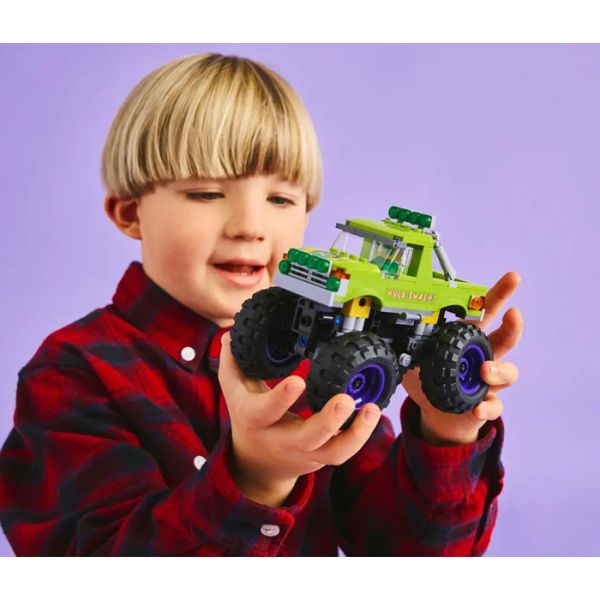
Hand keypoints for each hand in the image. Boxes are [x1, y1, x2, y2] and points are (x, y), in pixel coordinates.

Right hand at [218, 332, 381, 505]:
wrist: (257, 464)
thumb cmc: (250, 419)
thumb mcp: (235, 391)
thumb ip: (234, 362)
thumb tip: (231, 333)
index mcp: (257, 420)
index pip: (265, 412)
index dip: (281, 399)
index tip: (297, 380)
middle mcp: (282, 440)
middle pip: (307, 438)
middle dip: (328, 421)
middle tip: (345, 399)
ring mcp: (306, 452)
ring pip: (333, 452)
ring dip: (356, 432)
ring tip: (371, 408)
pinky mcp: (323, 457)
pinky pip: (345, 451)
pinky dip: (361, 434)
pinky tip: (372, 412)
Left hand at [401, 272, 522, 444]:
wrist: (438, 412)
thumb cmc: (429, 377)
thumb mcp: (416, 355)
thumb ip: (410, 341)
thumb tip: (390, 323)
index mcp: (468, 338)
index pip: (487, 311)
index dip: (500, 293)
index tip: (513, 277)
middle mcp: (485, 356)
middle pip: (507, 337)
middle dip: (513, 324)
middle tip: (513, 314)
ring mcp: (490, 381)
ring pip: (508, 372)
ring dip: (499, 370)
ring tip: (484, 371)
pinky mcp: (487, 404)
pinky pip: (495, 406)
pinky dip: (488, 407)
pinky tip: (477, 407)